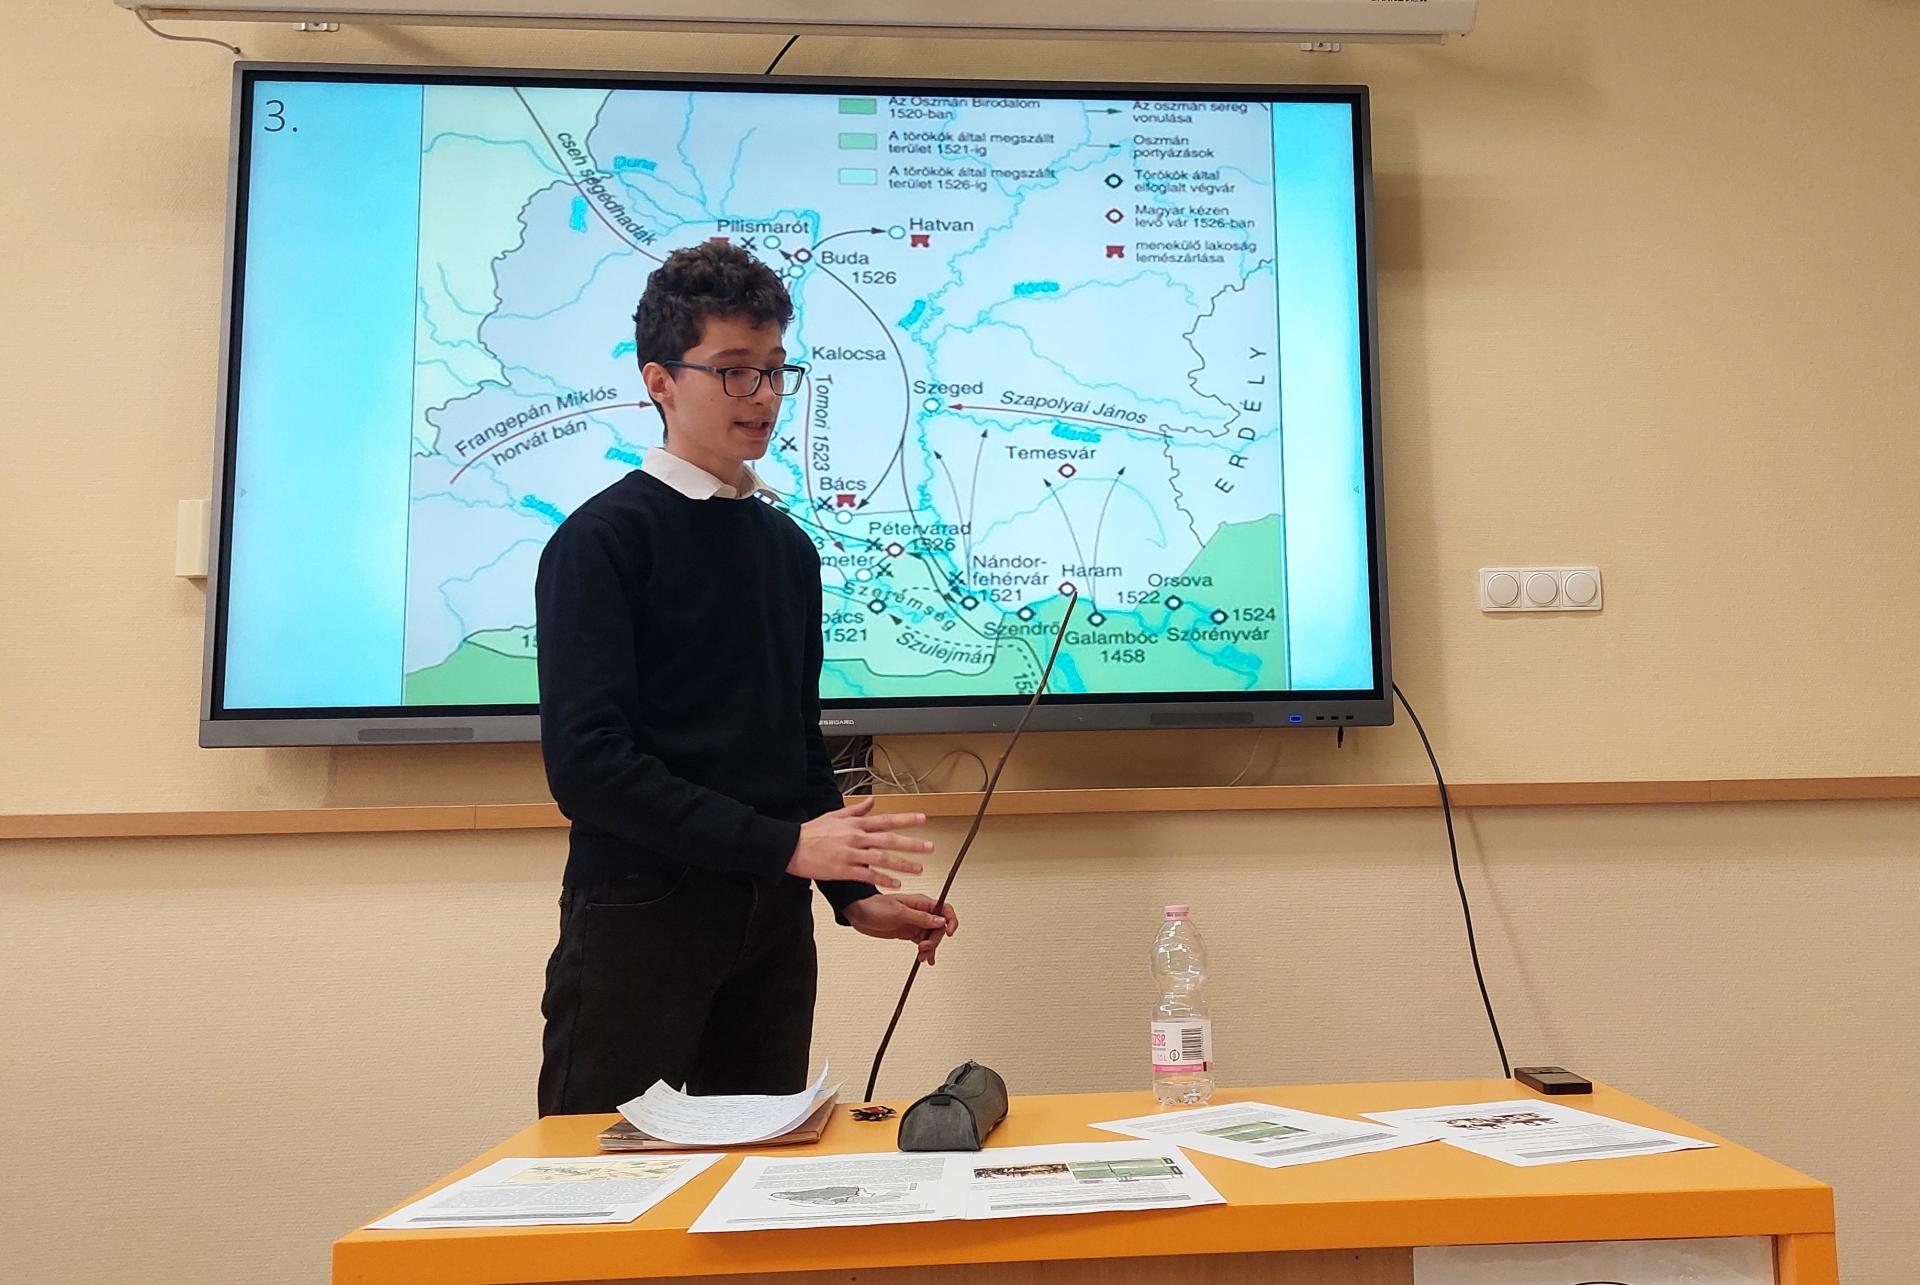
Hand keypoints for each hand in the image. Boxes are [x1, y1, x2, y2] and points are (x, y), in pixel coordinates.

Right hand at [786, 796, 933, 888]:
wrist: (791, 847)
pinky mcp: (844, 870)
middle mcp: (856, 837)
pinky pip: (868, 875)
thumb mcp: (833, 815)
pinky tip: (896, 884)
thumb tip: (872, 801)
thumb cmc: (810, 832)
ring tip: (918, 869)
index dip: (905, 819)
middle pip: (889, 839)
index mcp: (855, 824)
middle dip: (912, 844)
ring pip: (882, 858)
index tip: (922, 819)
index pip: (885, 820)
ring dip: (903, 865)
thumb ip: (856, 810)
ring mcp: (851, 854)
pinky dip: (884, 879)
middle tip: (929, 847)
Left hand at [844, 894, 959, 965]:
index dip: (951, 920)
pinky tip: (925, 959)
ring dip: (930, 948)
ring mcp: (915, 923)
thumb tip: (940, 921)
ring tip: (922, 957)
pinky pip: (922, 942)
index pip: (945, 909)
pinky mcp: (908, 933)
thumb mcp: (899, 912)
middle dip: (935, 940)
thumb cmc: (874, 906)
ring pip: (932, 937)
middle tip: (924, 947)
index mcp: (921, 902)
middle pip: (939, 927)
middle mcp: (920, 912)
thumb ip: (921, 918)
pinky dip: (925, 951)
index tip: (949, 933)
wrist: (857, 913)